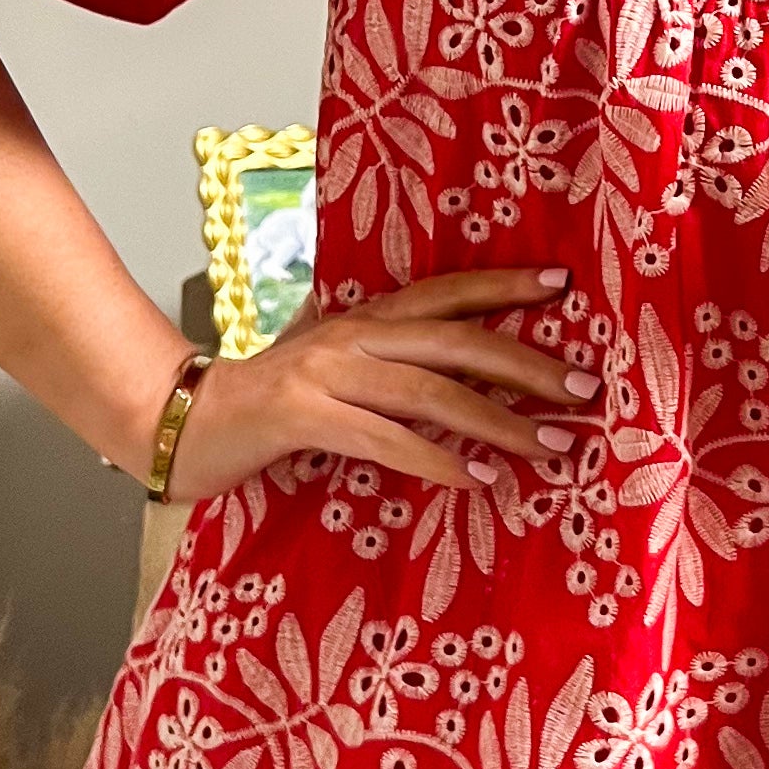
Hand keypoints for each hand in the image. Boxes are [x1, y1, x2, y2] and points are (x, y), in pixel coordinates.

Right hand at [160, 264, 591, 503]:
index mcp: (364, 319)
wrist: (183, 422)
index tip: (563, 286)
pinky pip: (386, 440)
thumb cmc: (268, 404)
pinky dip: (438, 462)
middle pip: (457, 342)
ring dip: (499, 423)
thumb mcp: (331, 367)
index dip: (503, 288)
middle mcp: (353, 336)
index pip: (446, 294)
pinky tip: (478, 482)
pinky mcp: (306, 417)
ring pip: (432, 394)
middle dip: (527, 364)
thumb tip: (458, 380)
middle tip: (585, 388)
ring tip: (552, 445)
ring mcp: (328, 373)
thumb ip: (385, 364)